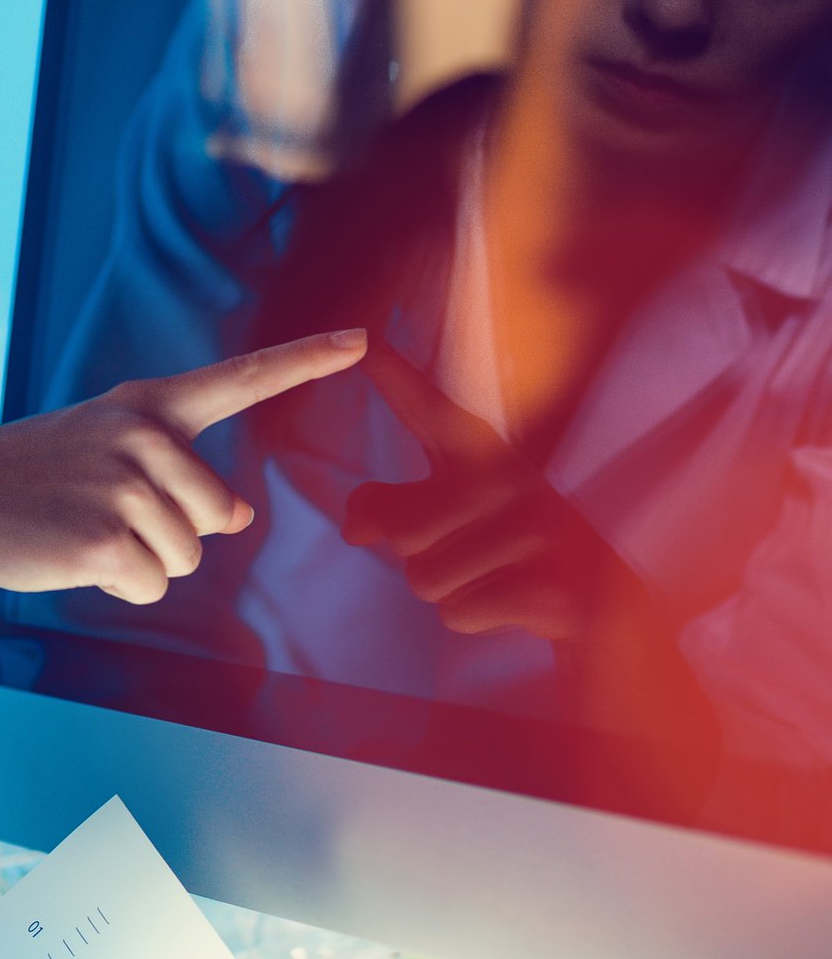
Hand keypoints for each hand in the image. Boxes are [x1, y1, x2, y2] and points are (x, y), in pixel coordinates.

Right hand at [0, 330, 367, 604]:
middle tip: (95, 516)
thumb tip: (238, 518)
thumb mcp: (99, 454)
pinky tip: (67, 558)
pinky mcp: (105, 541)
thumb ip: (173, 473)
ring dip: (139, 565)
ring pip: (185, 560)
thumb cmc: (22, 480)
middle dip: (168, 537)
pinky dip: (113, 588)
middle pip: (217, 517)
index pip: (240, 379)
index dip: (305, 360)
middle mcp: (143, 437)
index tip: (361, 340)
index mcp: (145, 407)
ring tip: (76, 532)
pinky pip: (148, 588)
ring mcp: (124, 487)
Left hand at [345, 345, 652, 641]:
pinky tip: (515, 601)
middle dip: (418, 559)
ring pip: (424, 580)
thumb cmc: (510, 548)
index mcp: (485, 453)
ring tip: (496, 574)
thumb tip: (352, 531)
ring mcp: (537, 531)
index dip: (398, 377)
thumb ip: (391, 509)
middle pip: (402, 534)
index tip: (367, 340)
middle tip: (471, 551)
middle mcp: (512, 480)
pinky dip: (473, 618)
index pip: (432, 412)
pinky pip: (458, 612)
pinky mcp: (551, 585)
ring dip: (447, 593)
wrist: (606, 603)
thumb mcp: (449, 518)